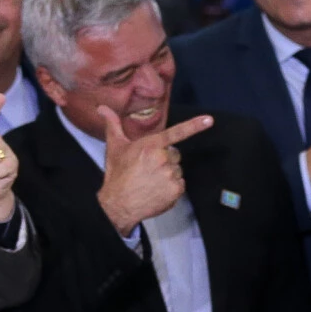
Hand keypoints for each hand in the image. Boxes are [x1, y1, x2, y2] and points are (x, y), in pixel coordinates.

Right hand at [94, 109, 211, 235]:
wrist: (119, 203)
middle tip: (149, 169)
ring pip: (178, 170)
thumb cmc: (117, 174)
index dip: (194, 125)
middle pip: (174, 154)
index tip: (209, 120)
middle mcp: (163, 158)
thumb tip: (102, 108)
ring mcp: (171, 175)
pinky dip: (172, 188)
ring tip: (152, 181)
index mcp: (151, 145)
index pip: (176, 133)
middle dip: (165, 160)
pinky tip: (158, 190)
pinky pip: (180, 184)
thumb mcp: (114, 147)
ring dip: (169, 174)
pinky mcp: (176, 190)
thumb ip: (112, 125)